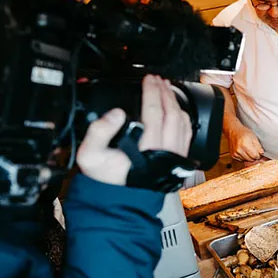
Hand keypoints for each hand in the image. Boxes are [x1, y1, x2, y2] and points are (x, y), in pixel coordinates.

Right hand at [77, 75, 191, 184]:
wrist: (121, 198)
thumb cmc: (108, 177)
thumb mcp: (91, 156)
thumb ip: (98, 132)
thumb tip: (116, 113)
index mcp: (146, 147)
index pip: (154, 111)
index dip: (151, 91)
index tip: (148, 79)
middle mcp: (165, 149)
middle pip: (171, 112)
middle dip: (165, 92)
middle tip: (158, 79)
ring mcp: (175, 154)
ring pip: (181, 121)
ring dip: (174, 101)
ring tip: (166, 88)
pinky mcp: (178, 157)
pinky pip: (186, 131)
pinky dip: (182, 116)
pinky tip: (176, 108)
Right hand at [227, 124, 263, 161]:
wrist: (233, 131)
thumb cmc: (244, 133)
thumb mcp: (253, 137)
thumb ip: (258, 146)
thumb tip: (262, 153)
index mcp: (245, 144)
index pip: (255, 156)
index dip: (259, 154)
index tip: (259, 152)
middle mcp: (239, 150)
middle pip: (251, 159)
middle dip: (254, 156)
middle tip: (254, 150)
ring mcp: (235, 153)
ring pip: (246, 161)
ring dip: (249, 157)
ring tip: (249, 150)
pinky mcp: (233, 156)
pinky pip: (242, 160)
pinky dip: (244, 157)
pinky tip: (244, 151)